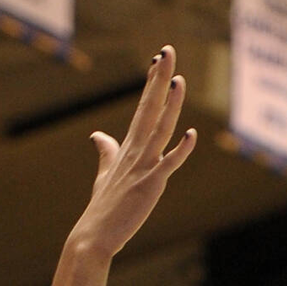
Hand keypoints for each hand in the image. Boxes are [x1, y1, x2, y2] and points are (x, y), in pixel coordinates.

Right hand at [71, 46, 195, 260]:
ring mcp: (143, 167)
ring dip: (170, 104)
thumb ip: (105, 152)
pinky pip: (168, 164)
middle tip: (168, 50)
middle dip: (159, 79)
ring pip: (160, 129)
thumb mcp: (104, 174)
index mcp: (127, 147)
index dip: (152, 83)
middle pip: (150, 108)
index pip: (143, 108)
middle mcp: (135, 151)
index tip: (158, 59)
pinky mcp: (150, 185)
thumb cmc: (103, 207)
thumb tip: (97, 135)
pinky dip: (180, 150)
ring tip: (178, 79)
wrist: (95, 235)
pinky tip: (191, 134)